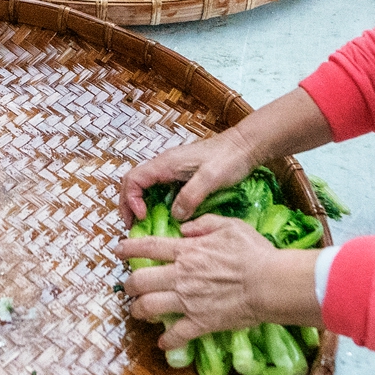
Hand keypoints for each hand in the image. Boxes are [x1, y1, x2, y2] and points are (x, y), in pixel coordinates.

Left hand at [114, 214, 317, 348]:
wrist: (270, 283)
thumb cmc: (253, 252)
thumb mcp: (230, 226)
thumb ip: (204, 223)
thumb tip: (184, 229)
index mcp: (186, 251)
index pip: (148, 247)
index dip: (128, 248)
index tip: (117, 250)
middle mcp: (180, 276)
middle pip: (140, 281)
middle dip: (128, 285)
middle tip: (128, 287)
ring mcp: (188, 301)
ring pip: (149, 308)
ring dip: (138, 310)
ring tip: (138, 311)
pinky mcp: (200, 323)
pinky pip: (175, 335)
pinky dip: (166, 341)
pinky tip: (162, 343)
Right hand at [118, 128, 257, 223]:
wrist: (245, 147)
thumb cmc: (229, 159)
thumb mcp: (211, 178)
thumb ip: (191, 196)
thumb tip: (175, 216)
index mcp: (166, 163)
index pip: (133, 180)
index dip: (131, 200)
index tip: (142, 217)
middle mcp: (164, 165)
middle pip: (134, 184)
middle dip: (129, 205)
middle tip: (134, 227)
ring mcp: (172, 170)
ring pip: (146, 187)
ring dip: (141, 205)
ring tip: (146, 225)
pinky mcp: (181, 176)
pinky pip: (160, 190)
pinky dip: (156, 204)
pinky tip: (165, 218)